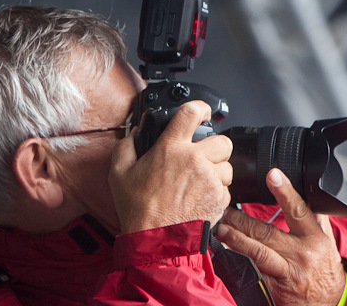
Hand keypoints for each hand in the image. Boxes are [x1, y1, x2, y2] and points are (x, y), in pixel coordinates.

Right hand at [109, 100, 232, 233]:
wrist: (156, 240)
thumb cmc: (139, 210)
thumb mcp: (119, 173)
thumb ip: (126, 146)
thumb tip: (135, 134)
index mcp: (171, 148)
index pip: (191, 112)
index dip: (200, 107)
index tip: (202, 112)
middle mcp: (194, 159)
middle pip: (222, 140)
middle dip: (214, 147)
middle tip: (202, 158)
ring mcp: (210, 179)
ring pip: (227, 165)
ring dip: (217, 171)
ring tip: (200, 183)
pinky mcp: (220, 198)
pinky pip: (227, 188)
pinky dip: (218, 192)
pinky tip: (200, 198)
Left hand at [216, 169, 344, 305]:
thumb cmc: (326, 275)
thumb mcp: (329, 245)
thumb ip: (317, 221)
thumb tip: (309, 195)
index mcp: (316, 239)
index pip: (299, 210)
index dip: (285, 191)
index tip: (272, 175)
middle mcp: (302, 254)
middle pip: (267, 231)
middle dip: (243, 218)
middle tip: (225, 206)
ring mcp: (287, 272)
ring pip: (257, 250)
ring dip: (236, 237)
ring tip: (220, 227)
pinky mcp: (275, 287)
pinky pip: (254, 269)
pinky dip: (239, 258)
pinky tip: (226, 250)